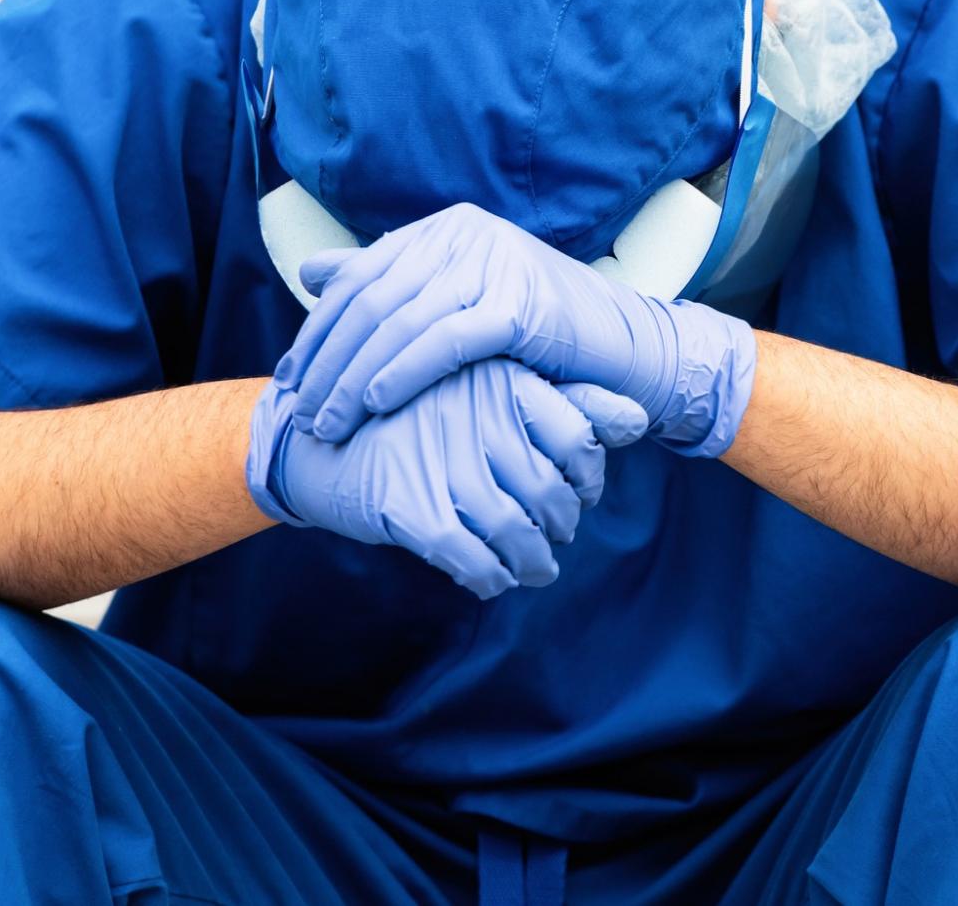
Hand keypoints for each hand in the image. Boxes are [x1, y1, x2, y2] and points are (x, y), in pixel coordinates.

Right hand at [247, 359, 647, 598]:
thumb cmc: (415, 412)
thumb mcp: (490, 390)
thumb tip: (642, 419)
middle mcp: (477, 415)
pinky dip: (489, 577)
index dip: (587, 475)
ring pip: (516, 532)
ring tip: (533, 568)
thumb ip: (568, 402)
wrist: (315, 436)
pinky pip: (470, 559)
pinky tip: (490, 578)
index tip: (577, 491)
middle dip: (561, 526)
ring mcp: (442, 461)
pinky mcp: (409, 505)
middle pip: (552, 492)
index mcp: (501, 379)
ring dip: (532, 562)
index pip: (579, 435)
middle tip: (556, 536)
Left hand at [274, 203, 755, 458]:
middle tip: (300, 410)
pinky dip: (404, 371)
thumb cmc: (537, 334)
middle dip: (329, 360)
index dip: (319, 330)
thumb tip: (314, 271)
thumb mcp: (458, 301)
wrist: (622, 349)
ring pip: (401, 321)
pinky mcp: (520, 302)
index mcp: (446, 229)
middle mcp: (466, 234)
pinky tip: (377, 402)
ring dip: (354, 378)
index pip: (361, 277)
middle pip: (373, 299)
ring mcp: (495, 263)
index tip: (290, 379)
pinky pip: (445, 340)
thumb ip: (390, 284)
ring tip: (329, 422)